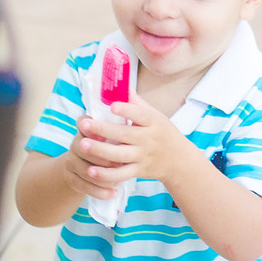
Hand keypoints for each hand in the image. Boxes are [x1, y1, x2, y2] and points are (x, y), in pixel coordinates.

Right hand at [60, 118, 122, 200]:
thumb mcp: (110, 128)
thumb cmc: (105, 142)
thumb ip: (120, 116)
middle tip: (119, 162)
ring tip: (119, 181)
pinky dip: (99, 191)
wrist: (80, 163)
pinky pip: (83, 186)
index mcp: (86, 128)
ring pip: (86, 170)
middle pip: (84, 147)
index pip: (84, 122)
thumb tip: (132, 98)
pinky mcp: (71, 178)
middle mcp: (76, 143)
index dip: (92, 127)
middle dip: (102, 155)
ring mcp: (72, 161)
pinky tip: (113, 194)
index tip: (107, 133)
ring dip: (103, 176)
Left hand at [73, 95, 191, 187]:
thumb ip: (137, 103)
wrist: (179, 161)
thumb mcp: (156, 116)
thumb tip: (120, 84)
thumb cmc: (162, 133)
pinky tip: (91, 172)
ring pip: (120, 155)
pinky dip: (106, 175)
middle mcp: (148, 139)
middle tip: (84, 124)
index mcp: (153, 122)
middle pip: (124, 134)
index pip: (140, 114)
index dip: (127, 110)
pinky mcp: (138, 171)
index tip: (112, 105)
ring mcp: (143, 156)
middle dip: (103, 129)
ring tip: (82, 145)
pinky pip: (121, 174)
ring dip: (100, 151)